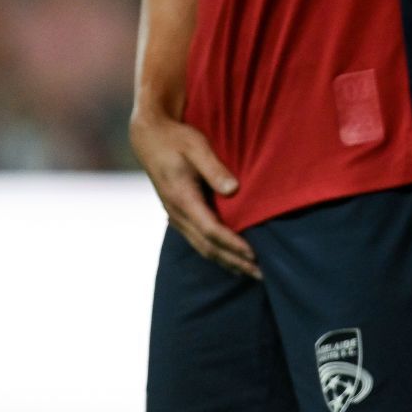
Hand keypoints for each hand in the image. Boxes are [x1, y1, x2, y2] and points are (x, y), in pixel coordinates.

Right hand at [130, 112, 261, 278]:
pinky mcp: (178, 215)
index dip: (233, 244)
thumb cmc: (176, 139)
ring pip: (202, 247)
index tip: (254, 254)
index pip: (211, 230)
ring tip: (250, 272)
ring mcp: (176, 216)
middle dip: (234, 261)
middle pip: (208, 246)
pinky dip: (216, 253)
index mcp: (182, 198)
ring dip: (226, 261)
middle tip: (261, 273)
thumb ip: (214, 169)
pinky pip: (198, 240)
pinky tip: (230, 259)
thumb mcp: (197, 146)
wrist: (150, 138)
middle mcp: (177, 213)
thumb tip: (233, 190)